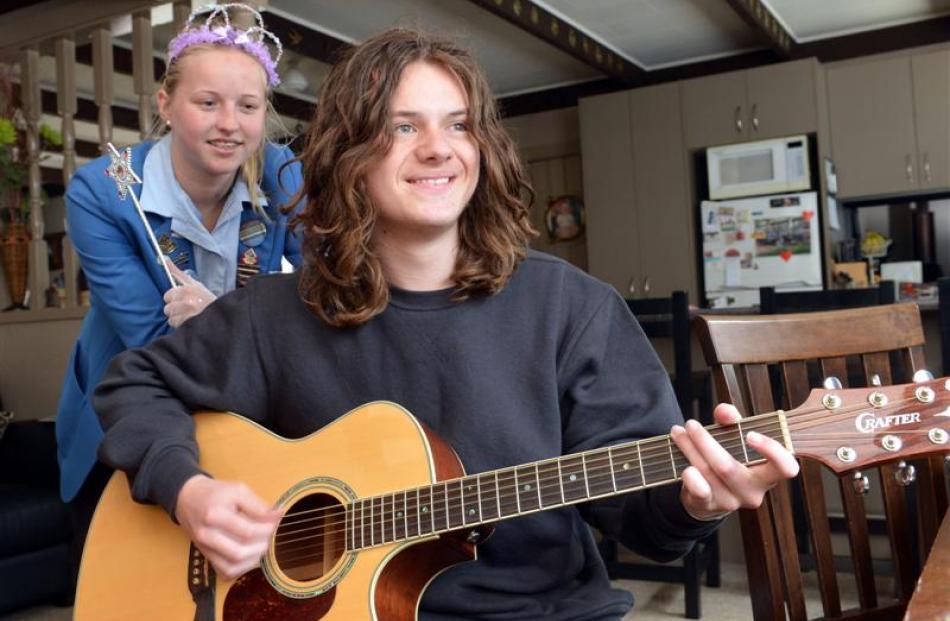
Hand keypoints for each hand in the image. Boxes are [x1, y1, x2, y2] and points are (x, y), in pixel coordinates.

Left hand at [163, 259, 215, 327]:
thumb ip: (178, 273)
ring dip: (179, 320)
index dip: (173, 299)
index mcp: (189, 290)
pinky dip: (183, 327)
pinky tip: (192, 323)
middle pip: (167, 309)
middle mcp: (189, 302)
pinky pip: (178, 327)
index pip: (168, 296)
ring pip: (172, 319)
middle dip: (175, 310)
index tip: (182, 300)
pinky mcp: (192, 326)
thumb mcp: (195, 284)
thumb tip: (164, 259)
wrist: (224, 315)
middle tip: (187, 310)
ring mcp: (190, 315)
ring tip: (190, 317)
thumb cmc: (207, 300)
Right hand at [175, 475, 281, 579]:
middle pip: (239, 552)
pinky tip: (251, 555)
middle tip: (271, 534)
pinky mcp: (206, 556)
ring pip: (232, 566)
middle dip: (262, 546)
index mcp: (214, 515)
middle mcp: (206, 535)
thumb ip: (258, 505)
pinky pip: (225, 571)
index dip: (267, 529)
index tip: (276, 522)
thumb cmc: (216, 493)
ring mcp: (204, 548)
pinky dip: (242, 568)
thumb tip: (279, 516)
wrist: (188, 499)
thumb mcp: (238, 490)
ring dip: (253, 559)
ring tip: (263, 544)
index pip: (247, 531)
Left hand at [670, 403, 799, 520]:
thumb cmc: (728, 460)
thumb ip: (731, 421)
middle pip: (728, 467)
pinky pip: (699, 490)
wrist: (706, 495)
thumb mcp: (733, 438)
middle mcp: (753, 491)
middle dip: (705, 441)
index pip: (786, 468)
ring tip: (678, 432)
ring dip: (689, 448)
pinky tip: (684, 464)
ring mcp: (731, 501)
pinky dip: (690, 475)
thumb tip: (725, 412)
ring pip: (708, 472)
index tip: (750, 434)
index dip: (773, 451)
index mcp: (767, 474)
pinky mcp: (710, 506)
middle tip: (691, 424)